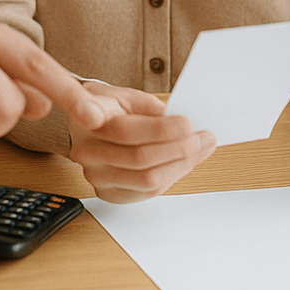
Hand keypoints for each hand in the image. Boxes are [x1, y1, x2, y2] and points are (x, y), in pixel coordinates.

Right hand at [66, 81, 216, 202]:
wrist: (85, 126)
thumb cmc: (111, 109)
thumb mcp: (128, 96)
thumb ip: (151, 109)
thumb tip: (182, 124)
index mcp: (89, 120)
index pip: (124, 129)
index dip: (157, 130)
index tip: (187, 123)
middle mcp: (87, 151)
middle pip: (141, 157)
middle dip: (180, 147)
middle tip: (203, 137)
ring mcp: (95, 175)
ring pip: (147, 179)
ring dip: (181, 165)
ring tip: (200, 149)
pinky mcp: (107, 193)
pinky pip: (147, 192)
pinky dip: (171, 177)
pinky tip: (184, 163)